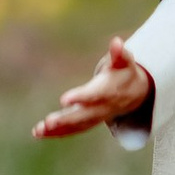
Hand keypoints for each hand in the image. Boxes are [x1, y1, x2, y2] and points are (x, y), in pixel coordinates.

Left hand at [33, 38, 153, 141]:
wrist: (136, 93)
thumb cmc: (125, 72)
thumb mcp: (124, 61)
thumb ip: (119, 53)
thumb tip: (116, 42)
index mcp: (109, 91)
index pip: (94, 96)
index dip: (80, 97)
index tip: (64, 100)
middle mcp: (102, 108)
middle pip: (83, 116)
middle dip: (66, 119)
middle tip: (49, 122)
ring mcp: (96, 117)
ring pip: (76, 126)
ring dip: (58, 129)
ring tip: (38, 130)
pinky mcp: (88, 122)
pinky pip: (73, 130)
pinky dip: (57, 133)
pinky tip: (38, 132)